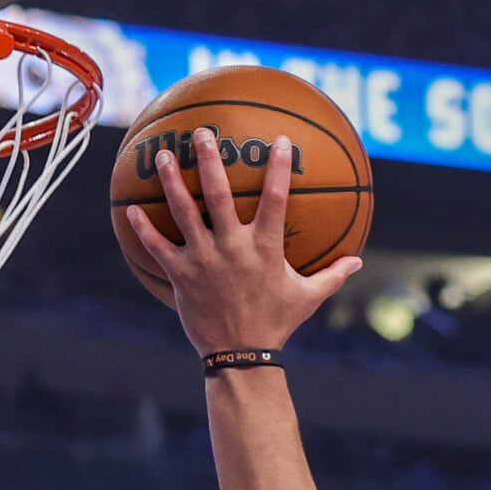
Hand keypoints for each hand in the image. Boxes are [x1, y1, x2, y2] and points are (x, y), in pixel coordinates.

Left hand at [124, 126, 361, 355]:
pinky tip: (130, 208)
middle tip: (201, 133)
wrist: (241, 356)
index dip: (279, 168)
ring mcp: (204, 260)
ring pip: (183, 212)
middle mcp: (232, 248)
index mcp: (265, 248)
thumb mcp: (308, 298)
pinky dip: (144, 228)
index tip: (279, 140)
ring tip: (164, 155)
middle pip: (218, 193)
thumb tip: (359, 262)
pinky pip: (158, 247)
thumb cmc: (276, 324)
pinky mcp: (181, 275)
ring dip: (171, 181)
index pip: (276, 199)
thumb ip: (333, 275)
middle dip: (209, 160)